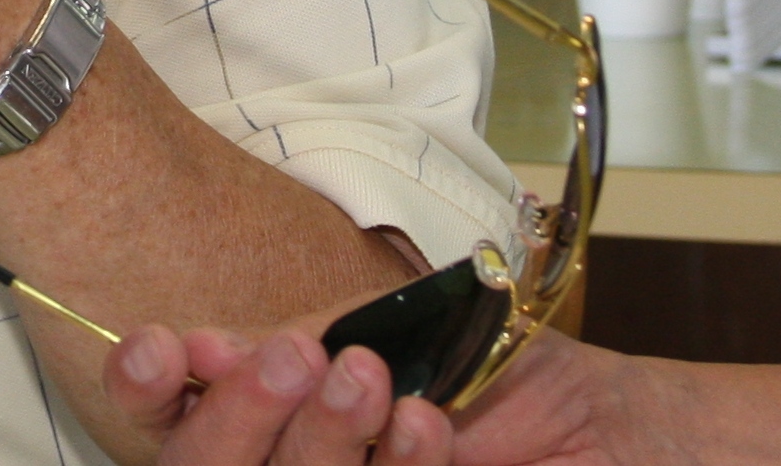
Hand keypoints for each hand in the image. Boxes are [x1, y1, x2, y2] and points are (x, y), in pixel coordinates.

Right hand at [105, 325, 616, 465]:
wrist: (633, 434)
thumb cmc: (519, 384)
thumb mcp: (406, 337)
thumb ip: (313, 346)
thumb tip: (211, 347)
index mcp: (273, 424)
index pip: (172, 425)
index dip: (147, 394)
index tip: (163, 349)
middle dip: (235, 417)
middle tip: (297, 356)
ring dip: (318, 443)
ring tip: (368, 377)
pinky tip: (426, 427)